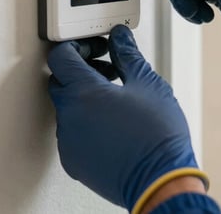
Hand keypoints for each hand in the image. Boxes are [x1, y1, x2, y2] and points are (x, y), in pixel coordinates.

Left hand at [48, 26, 207, 212]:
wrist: (159, 181)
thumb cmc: (156, 137)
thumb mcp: (147, 84)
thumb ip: (127, 55)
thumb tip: (119, 38)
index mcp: (83, 92)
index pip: (61, 57)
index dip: (77, 46)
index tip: (94, 47)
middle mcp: (69, 117)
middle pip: (61, 81)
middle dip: (81, 70)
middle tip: (108, 69)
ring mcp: (69, 142)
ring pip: (67, 108)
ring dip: (84, 97)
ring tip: (115, 98)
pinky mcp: (74, 161)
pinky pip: (73, 132)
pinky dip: (86, 122)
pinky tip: (112, 122)